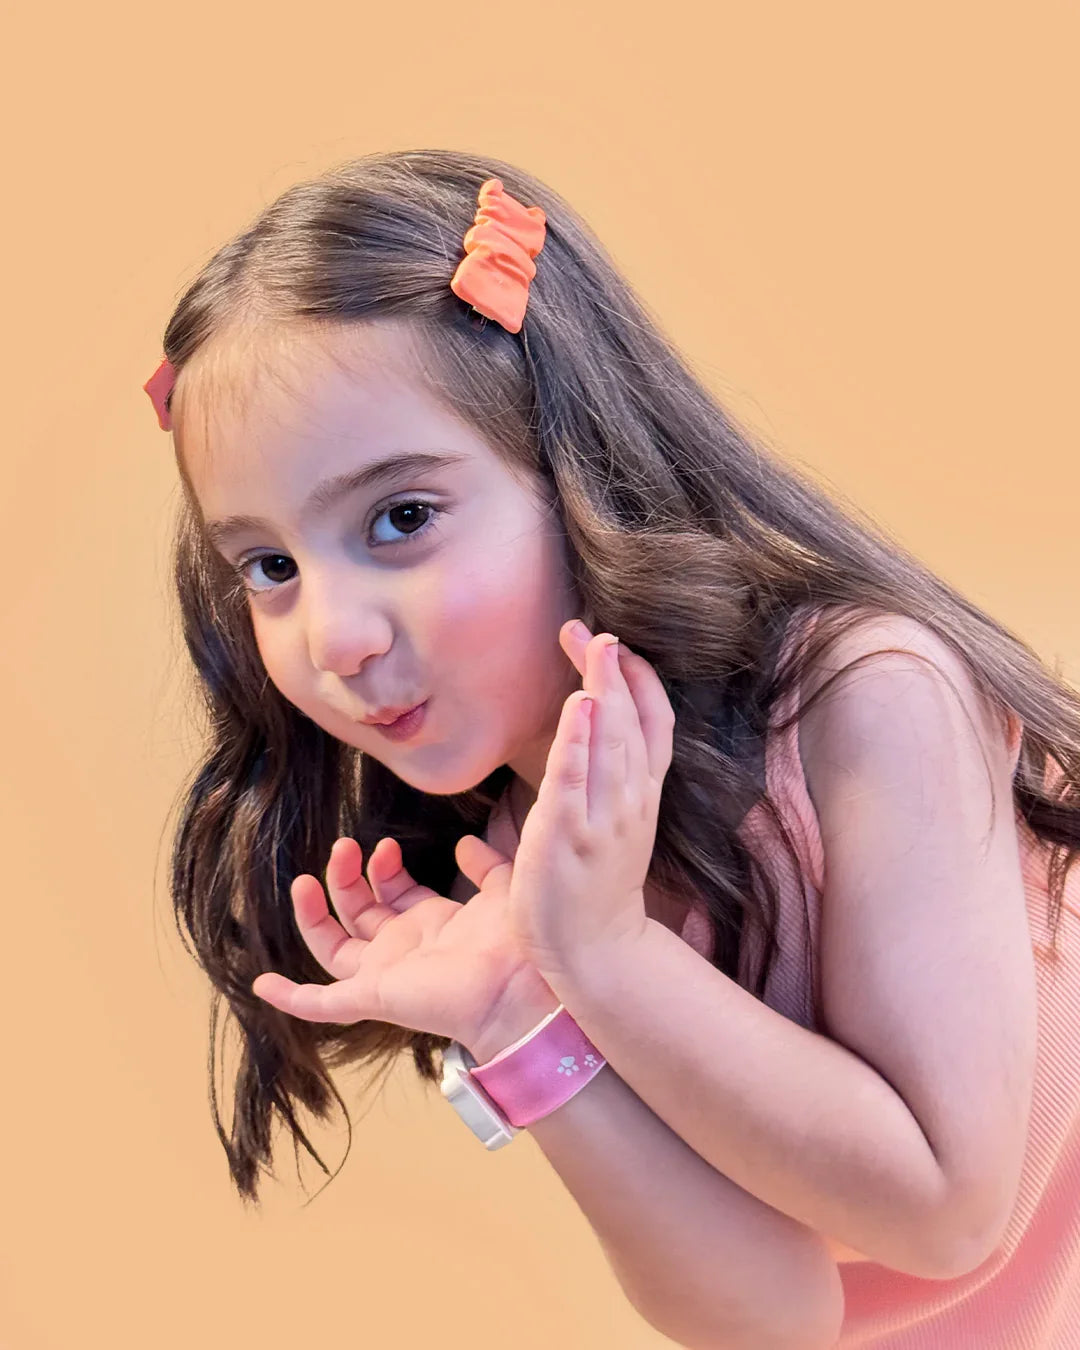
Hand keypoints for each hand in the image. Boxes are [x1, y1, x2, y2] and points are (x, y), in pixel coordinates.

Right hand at [249, 831, 553, 1051]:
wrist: (520, 984)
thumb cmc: (517, 942)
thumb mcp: (500, 889)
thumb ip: (485, 866)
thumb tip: (465, 843)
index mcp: (431, 925)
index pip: (390, 894)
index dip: (381, 868)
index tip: (386, 846)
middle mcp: (403, 950)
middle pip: (356, 912)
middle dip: (345, 877)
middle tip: (345, 848)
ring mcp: (384, 976)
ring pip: (331, 947)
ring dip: (314, 913)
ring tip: (304, 880)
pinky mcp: (372, 997)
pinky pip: (321, 1003)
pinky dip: (291, 997)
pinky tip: (263, 984)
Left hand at [459, 620, 676, 980]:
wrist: (596, 953)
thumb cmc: (592, 887)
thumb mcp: (609, 821)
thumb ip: (600, 777)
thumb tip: (586, 730)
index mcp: (640, 795)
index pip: (653, 724)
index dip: (640, 680)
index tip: (616, 645)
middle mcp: (630, 800)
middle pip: (633, 721)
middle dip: (613, 670)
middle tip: (588, 629)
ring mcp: (604, 819)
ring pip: (615, 743)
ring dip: (604, 691)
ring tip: (594, 647)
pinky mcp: (571, 838)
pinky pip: (578, 783)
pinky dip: (580, 743)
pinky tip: (578, 707)